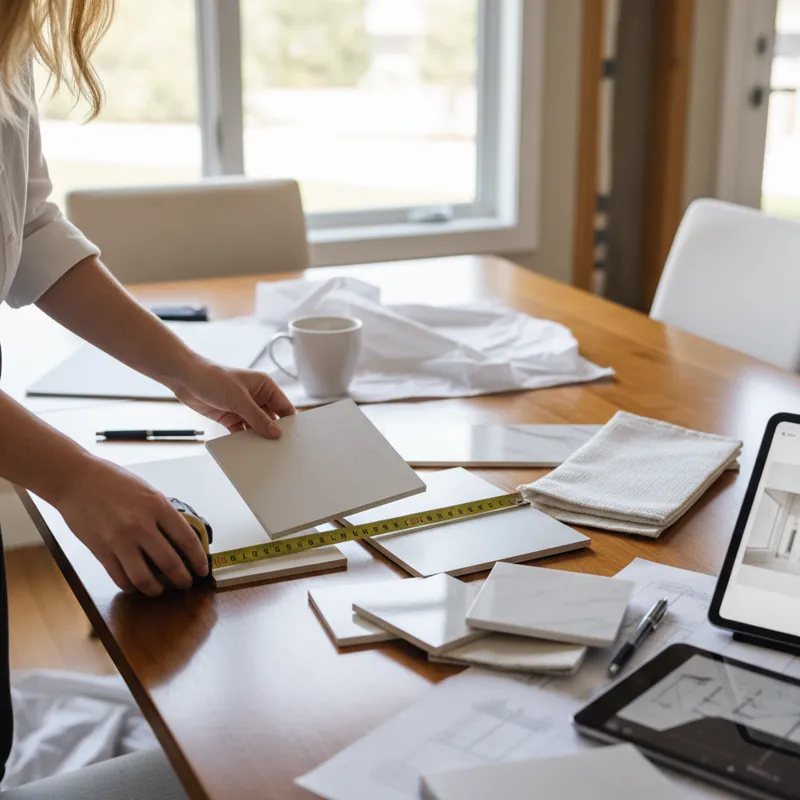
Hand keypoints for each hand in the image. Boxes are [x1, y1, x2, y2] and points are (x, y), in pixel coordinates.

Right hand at [53, 457, 209, 594]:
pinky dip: (130, 585)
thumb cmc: (114, 481)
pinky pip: (119, 577)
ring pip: (144, 577)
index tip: (203, 569)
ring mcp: (120, 540)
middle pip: (169, 562)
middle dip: (182, 579)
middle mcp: (141, 525)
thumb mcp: (147, 491)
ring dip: (155, 589)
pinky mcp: (100, 551)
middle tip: (185, 584)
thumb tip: (177, 535)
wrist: (76, 480)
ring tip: (160, 590)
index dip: (198, 559)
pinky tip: (135, 586)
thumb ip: (161, 512)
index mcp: (158, 506)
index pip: (187, 539)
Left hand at [170, 360, 294, 437]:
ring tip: (263, 452)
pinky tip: (246, 449)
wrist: (185, 379)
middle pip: (271, 419)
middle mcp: (257, 397)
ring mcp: (244, 408)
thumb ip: (258, 417)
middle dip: (273, 432)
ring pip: (257, 427)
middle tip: (279, 448)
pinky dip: (244, 440)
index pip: (284, 407)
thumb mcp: (239, 399)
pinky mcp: (231, 417)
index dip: (289, 422)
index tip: (292, 438)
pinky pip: (242, 432)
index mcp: (265, 387)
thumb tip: (275, 432)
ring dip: (258, 438)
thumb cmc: (213, 378)